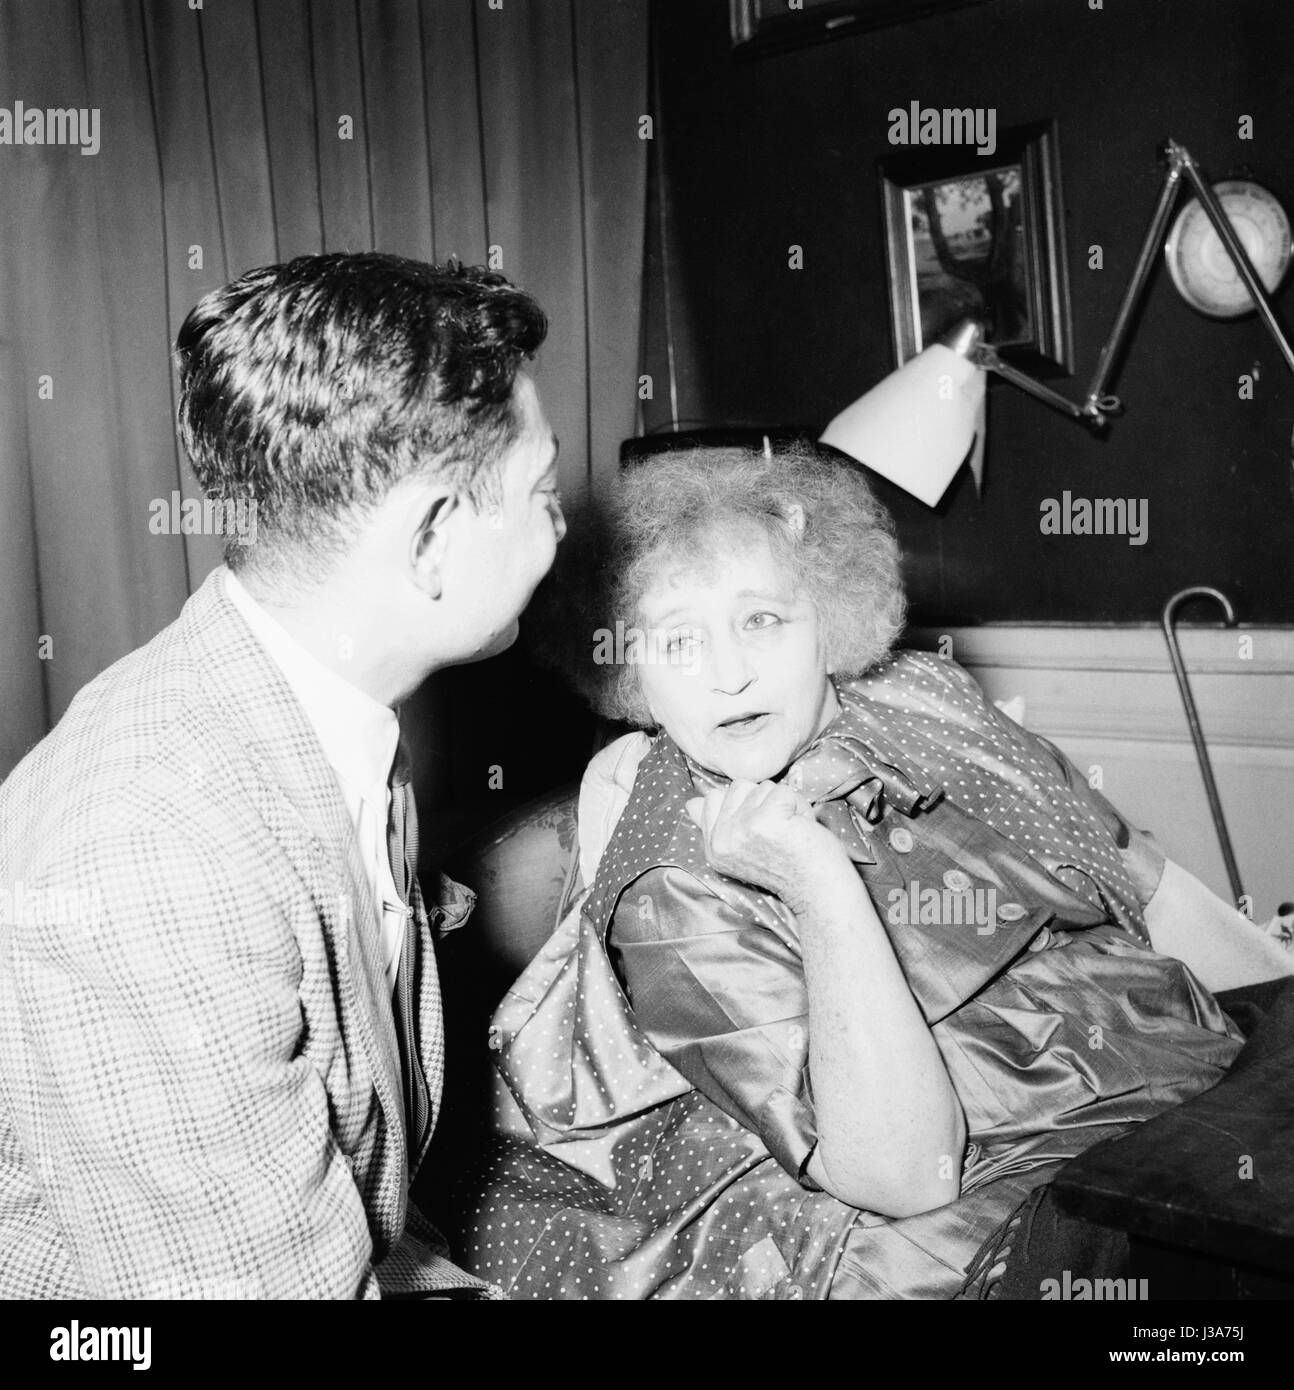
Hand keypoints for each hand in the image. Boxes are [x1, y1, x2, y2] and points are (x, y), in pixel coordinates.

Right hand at [685, 779, 847, 903]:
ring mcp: (741, 830)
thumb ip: (716, 823)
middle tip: (779, 833)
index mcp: (713, 847)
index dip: (745, 805)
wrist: (817, 891)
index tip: (761, 834)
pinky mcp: (765, 821)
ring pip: (763, 787)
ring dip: (785, 804)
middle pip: (738, 786)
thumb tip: (690, 803)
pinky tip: (801, 829)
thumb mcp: (744, 847)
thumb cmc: (788, 867)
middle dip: (765, 802)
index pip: (714, 796)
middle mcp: (721, 840)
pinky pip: (783, 791)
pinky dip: (799, 806)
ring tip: (791, 832)